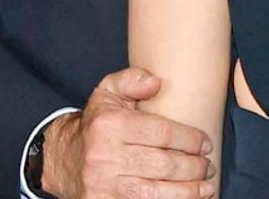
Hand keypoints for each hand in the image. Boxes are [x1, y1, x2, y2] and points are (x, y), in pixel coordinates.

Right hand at [39, 68, 213, 198]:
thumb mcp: (108, 92)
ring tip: (205, 187)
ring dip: (187, 191)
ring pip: (156, 192)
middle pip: (163, 164)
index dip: (191, 140)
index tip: (206, 144)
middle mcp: (104, 156)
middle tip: (207, 166)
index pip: (163, 133)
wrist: (61, 159)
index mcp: (109, 125)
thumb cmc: (96, 125)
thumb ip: (132, 80)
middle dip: (193, 167)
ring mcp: (101, 185)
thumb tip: (156, 82)